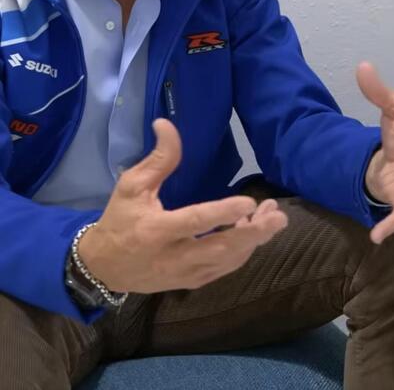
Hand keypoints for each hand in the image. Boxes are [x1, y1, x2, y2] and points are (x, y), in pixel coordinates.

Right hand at [79, 118, 287, 293]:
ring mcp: (184, 274)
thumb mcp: (131, 185)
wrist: (102, 267)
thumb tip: (167, 124)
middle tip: (278, 217)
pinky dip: (242, 251)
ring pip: (226, 261)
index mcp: (156, 231)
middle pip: (220, 249)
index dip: (223, 213)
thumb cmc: (120, 219)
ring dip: (253, 240)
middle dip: (253, 234)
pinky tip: (253, 230)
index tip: (250, 202)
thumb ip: (158, 158)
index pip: (195, 222)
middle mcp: (173, 256)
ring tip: (272, 217)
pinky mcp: (191, 282)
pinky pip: (223, 270)